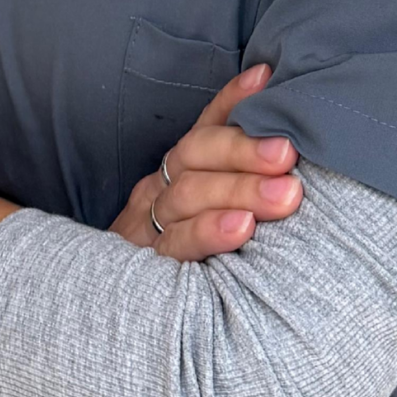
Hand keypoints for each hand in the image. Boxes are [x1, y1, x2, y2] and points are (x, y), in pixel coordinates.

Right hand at [109, 64, 302, 259]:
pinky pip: (175, 244)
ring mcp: (148, 226)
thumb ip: (236, 179)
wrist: (108, 317)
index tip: (268, 79)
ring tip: (283, 195)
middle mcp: (158, 190)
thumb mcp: (202, 212)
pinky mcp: (147, 266)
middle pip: (196, 156)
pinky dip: (208, 232)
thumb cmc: (179, 254)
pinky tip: (242, 228)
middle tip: (288, 154)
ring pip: (189, 195)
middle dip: (245, 151)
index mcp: (175, 172)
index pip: (205, 127)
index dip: (233, 100)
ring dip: (239, 190)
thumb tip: (283, 130)